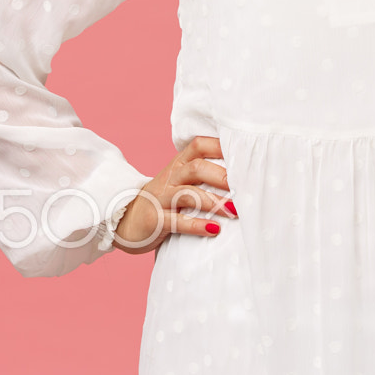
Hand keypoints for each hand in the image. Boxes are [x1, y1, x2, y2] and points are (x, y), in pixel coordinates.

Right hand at [113, 135, 235, 252]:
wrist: (125, 220)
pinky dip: (196, 225)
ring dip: (213, 201)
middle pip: (197, 167)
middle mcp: (170, 177)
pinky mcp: (154, 220)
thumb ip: (207, 174)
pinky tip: (214, 229)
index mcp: (180, 164)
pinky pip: (176, 221)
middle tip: (246, 186)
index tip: (246, 153)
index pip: (200, 145)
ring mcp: (160, 198)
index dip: (221, 145)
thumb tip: (249, 175)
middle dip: (223, 176)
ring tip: (234, 211)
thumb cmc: (166, 200)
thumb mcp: (183, 181)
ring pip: (188, 194)